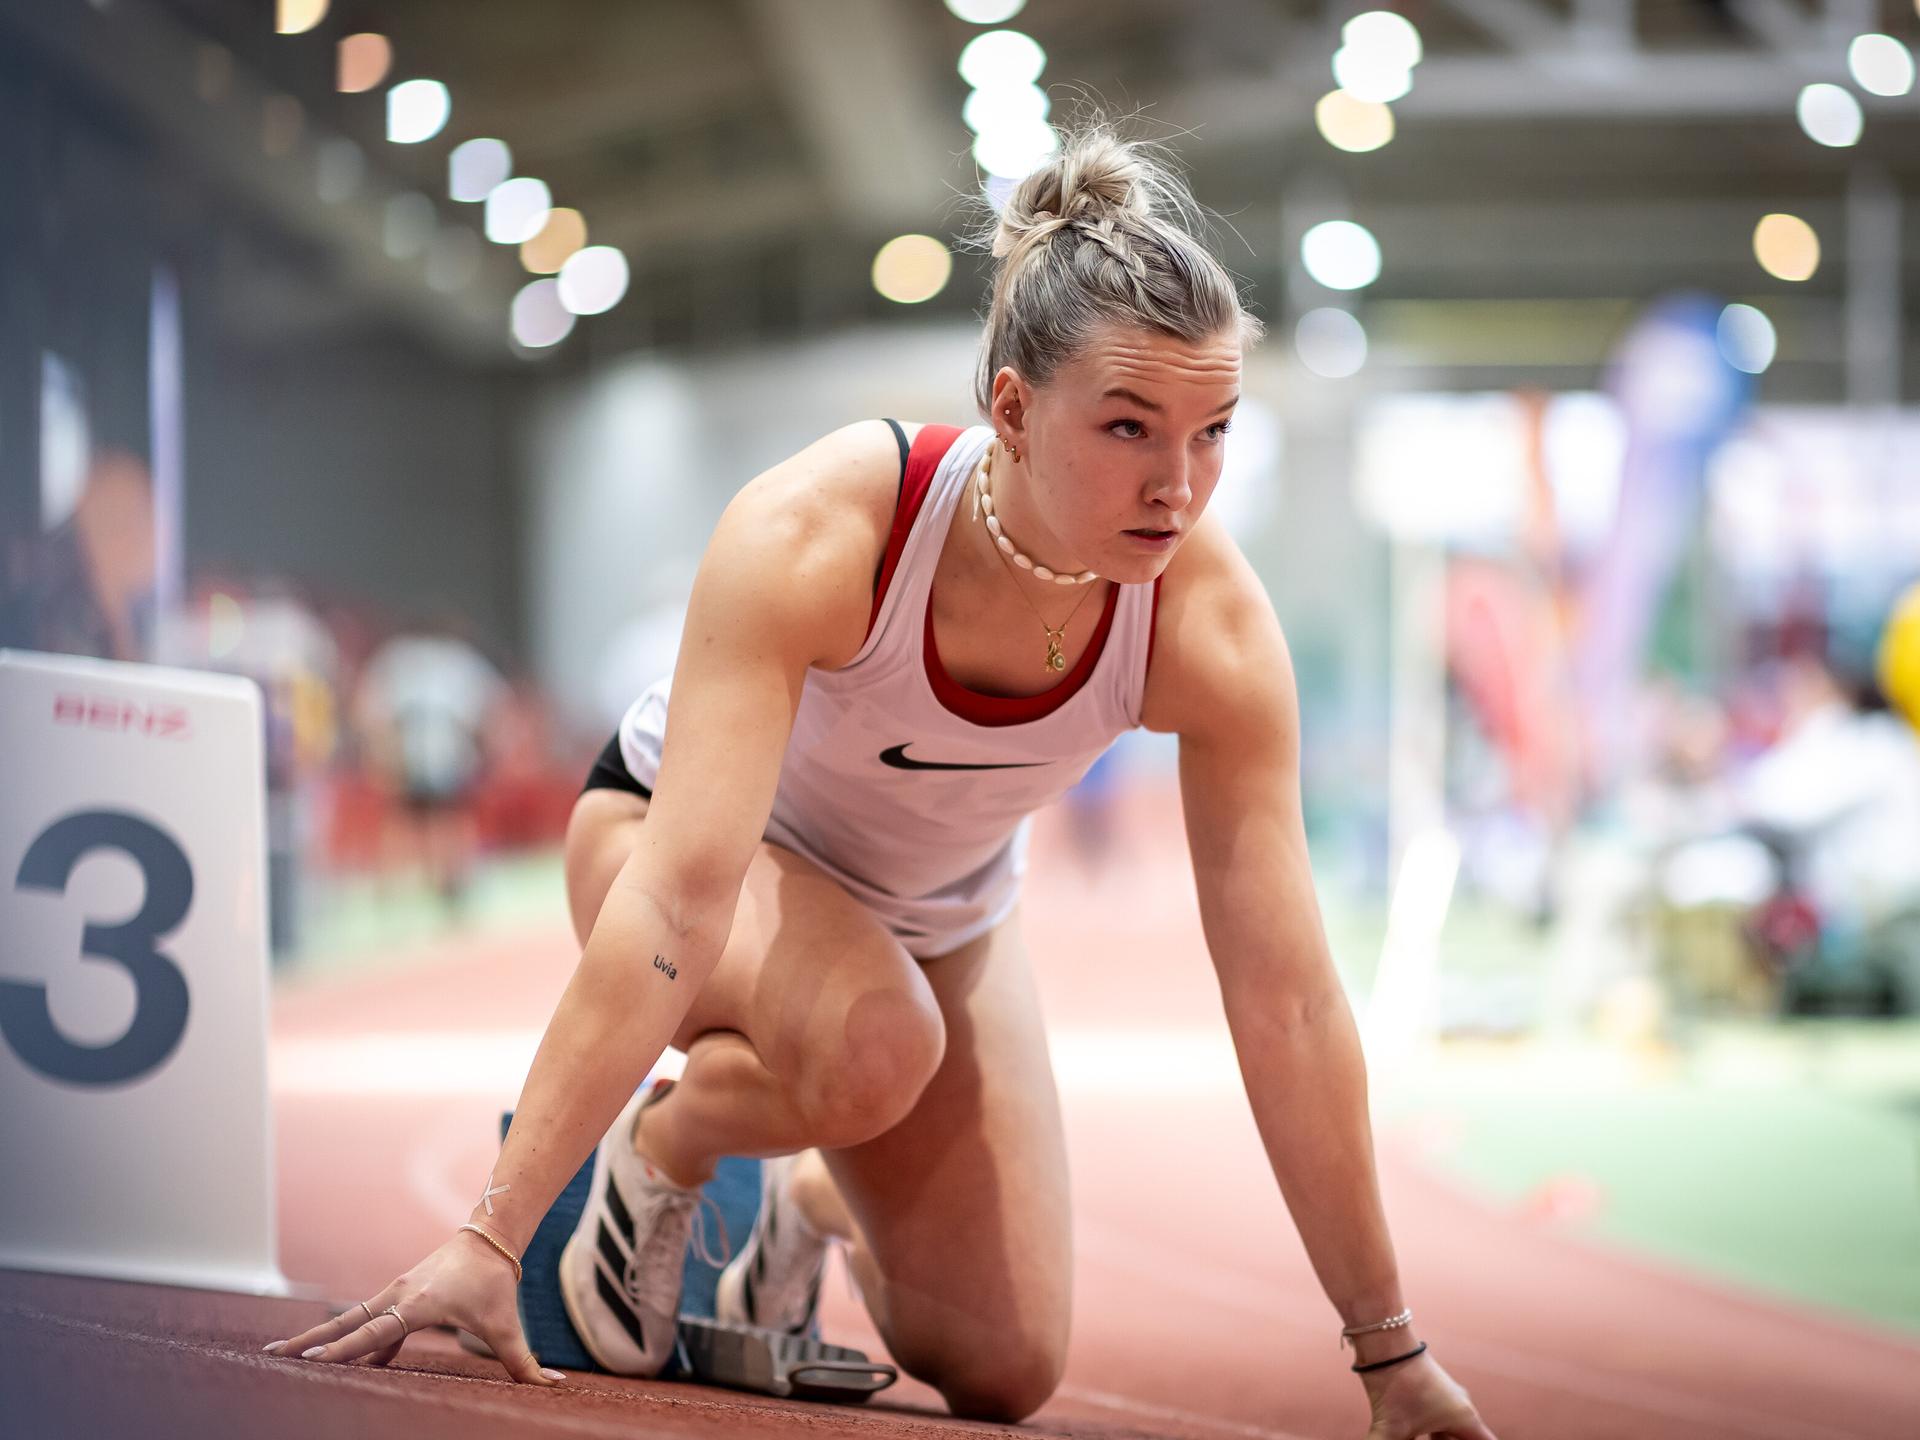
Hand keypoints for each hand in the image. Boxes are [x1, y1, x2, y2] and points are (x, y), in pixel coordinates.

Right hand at [261, 1229, 562, 1386]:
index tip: (315, 1358)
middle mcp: (399, 1295)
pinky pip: (370, 1321)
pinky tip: (340, 1359)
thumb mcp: (507, 1324)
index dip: (347, 1348)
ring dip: (322, 1337)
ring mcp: (396, 1293)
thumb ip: (523, 1361)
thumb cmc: (496, 1282)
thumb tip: (553, 1385)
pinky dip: (353, 1338)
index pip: (376, 1331)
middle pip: (349, 1323)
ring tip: (285, 1354)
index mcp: (419, 1304)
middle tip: (273, 1354)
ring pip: (352, 1319)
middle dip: (311, 1340)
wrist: (489, 1239)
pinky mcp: (399, 1295)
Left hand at [1358, 1351, 1495, 1439]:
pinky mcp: (1428, 1390)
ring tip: (1419, 1437)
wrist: (1383, 1342)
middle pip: (1465, 1438)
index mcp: (1465, 1418)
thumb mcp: (1390, 1429)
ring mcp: (1445, 1398)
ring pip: (1449, 1430)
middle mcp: (1460, 1407)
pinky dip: (1427, 1432)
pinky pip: (1435, 1420)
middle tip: (1435, 1439)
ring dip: (1439, 1438)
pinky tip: (1409, 1435)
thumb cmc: (1395, 1385)